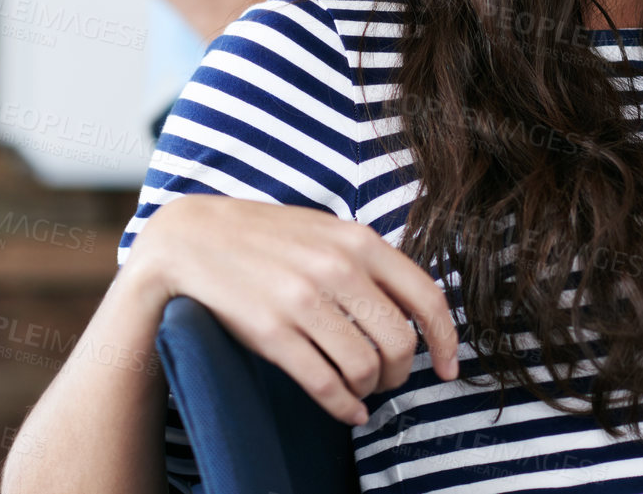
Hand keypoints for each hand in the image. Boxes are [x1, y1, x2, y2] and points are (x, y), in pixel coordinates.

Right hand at [130, 195, 458, 424]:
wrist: (194, 238)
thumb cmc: (268, 238)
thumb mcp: (328, 231)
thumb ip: (370, 261)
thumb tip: (416, 306)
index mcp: (358, 241)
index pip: (426, 298)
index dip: (445, 340)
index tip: (448, 367)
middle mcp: (336, 269)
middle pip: (400, 342)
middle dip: (402, 372)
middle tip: (389, 378)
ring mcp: (302, 302)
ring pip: (364, 368)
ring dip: (370, 389)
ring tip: (361, 388)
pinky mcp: (271, 333)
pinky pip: (324, 384)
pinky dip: (344, 406)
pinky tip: (348, 410)